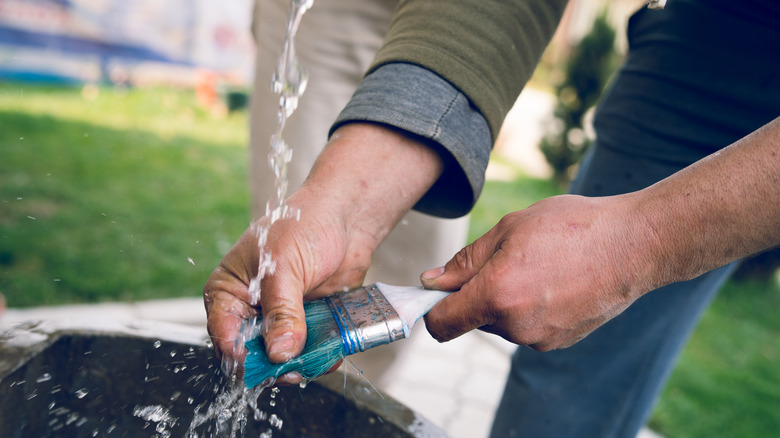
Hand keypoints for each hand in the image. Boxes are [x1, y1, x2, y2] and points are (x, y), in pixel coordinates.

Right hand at [203, 194, 369, 378]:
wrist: (347, 216)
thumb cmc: (305, 224)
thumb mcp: (285, 265)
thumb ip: (282, 310)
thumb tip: (279, 352)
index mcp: (231, 290)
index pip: (223, 332)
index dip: (238, 353)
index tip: (259, 364)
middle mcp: (252, 309)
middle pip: (252, 353)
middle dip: (271, 365)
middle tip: (291, 369)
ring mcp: (282, 318)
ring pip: (283, 358)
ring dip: (299, 364)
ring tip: (314, 361)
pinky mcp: (309, 324)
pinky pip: (311, 351)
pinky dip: (320, 356)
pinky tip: (331, 353)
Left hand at [421, 194, 656, 350]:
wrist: (636, 244)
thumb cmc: (573, 226)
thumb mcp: (510, 229)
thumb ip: (465, 261)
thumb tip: (432, 282)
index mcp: (497, 295)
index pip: (442, 324)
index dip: (431, 309)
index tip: (436, 292)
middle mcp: (516, 326)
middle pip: (473, 318)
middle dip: (478, 293)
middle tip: (508, 257)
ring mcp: (540, 339)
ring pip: (502, 322)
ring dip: (506, 299)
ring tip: (540, 265)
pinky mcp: (560, 342)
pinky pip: (527, 327)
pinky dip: (530, 308)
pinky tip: (556, 281)